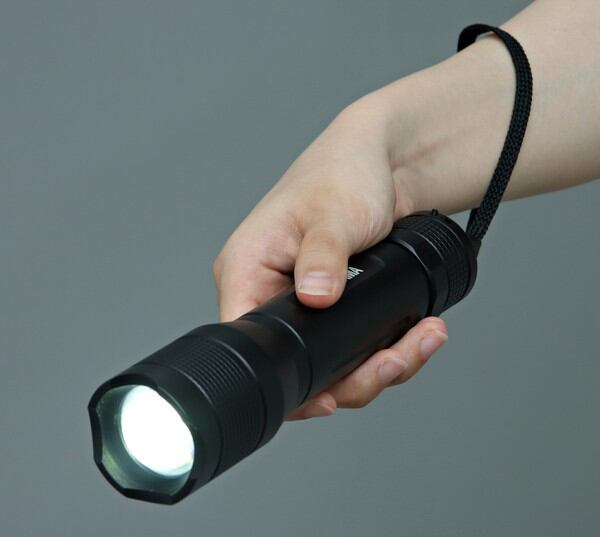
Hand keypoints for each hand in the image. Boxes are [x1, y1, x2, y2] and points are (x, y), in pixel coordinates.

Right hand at [213, 98, 448, 419]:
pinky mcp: (334, 308)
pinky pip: (354, 346)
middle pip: (296, 366)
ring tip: (421, 341)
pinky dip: (389, 349)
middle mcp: (269, 294)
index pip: (248, 343)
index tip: (329, 398)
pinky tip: (418, 334)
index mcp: (246, 271)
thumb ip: (322, 255)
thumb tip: (315, 297)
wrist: (384, 162)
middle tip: (393, 363)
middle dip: (351, 377)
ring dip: (379, 364)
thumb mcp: (331, 210)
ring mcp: (302, 305)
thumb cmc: (342, 170)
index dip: (283, 382)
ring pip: (332, 363)